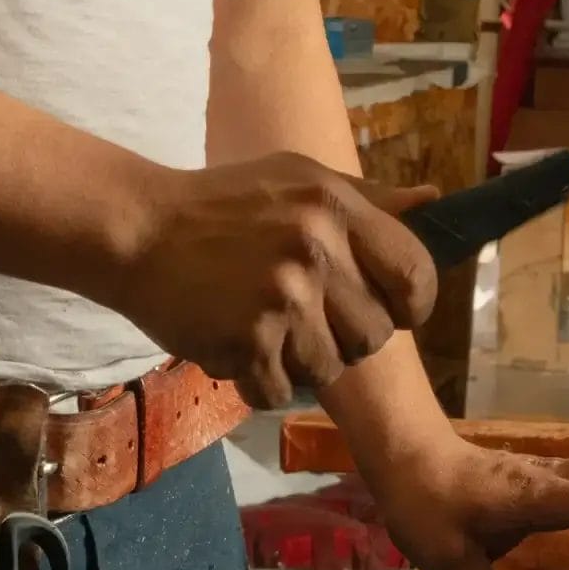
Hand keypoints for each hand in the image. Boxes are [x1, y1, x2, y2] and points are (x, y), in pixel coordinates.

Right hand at [111, 153, 439, 408]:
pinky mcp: (248, 340)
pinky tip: (234, 344)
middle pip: (374, 336)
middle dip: (344, 338)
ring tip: (262, 328)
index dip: (411, 305)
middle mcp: (317, 250)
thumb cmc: (221, 204)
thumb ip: (369, 198)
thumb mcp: (298, 178)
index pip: (416, 276)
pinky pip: (278, 391)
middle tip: (302, 319)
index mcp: (337, 207)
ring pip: (327, 369)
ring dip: (297, 361)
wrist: (135, 229)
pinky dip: (257, 380)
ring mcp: (282, 298)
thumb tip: (433, 202)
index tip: (388, 310)